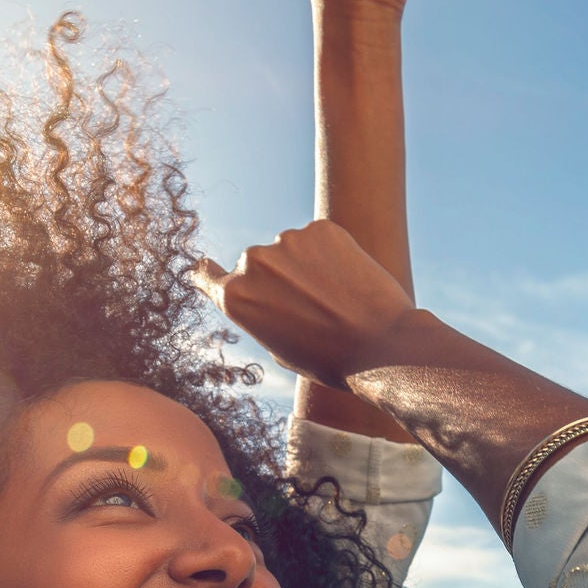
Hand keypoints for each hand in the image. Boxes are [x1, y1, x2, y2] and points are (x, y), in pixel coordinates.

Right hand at [195, 221, 413, 388]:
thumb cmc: (328, 359)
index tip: (207, 267)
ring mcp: (286, 241)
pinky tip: (349, 281)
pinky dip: (331, 254)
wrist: (380, 346)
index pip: (207, 275)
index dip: (208, 273)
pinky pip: (319, 239)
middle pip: (257, 265)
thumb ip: (261, 313)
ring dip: (305, 266)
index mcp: (236, 298)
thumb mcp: (279, 347)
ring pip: (290, 250)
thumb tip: (267, 291)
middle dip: (276, 279)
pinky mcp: (321, 228)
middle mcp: (253, 263)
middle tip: (309, 306)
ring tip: (335, 298)